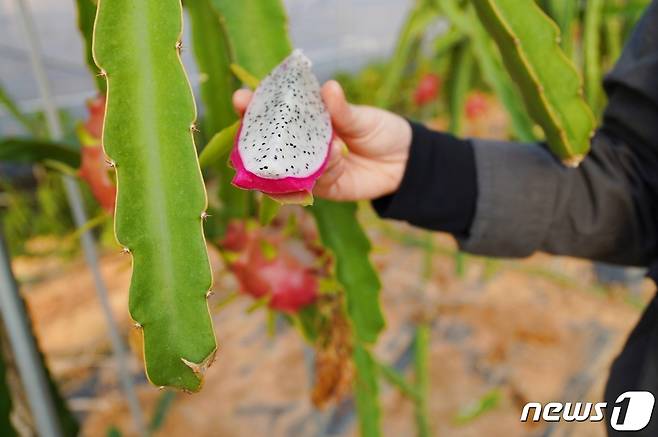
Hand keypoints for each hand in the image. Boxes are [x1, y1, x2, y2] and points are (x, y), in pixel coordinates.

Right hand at [232, 80, 411, 200]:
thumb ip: (342, 110)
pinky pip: (314, 183)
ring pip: (289, 168)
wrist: (405, 162)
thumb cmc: (380, 131)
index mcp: (307, 121)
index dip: (254, 107)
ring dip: (298, 156)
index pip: (274, 113)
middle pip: (271, 144)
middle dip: (256, 136)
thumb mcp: (362, 117)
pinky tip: (339, 156)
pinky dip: (325, 170)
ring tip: (329, 144)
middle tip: (253, 125)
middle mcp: (303, 146)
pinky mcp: (324, 189)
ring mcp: (310, 169)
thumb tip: (328, 88)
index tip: (241, 98)